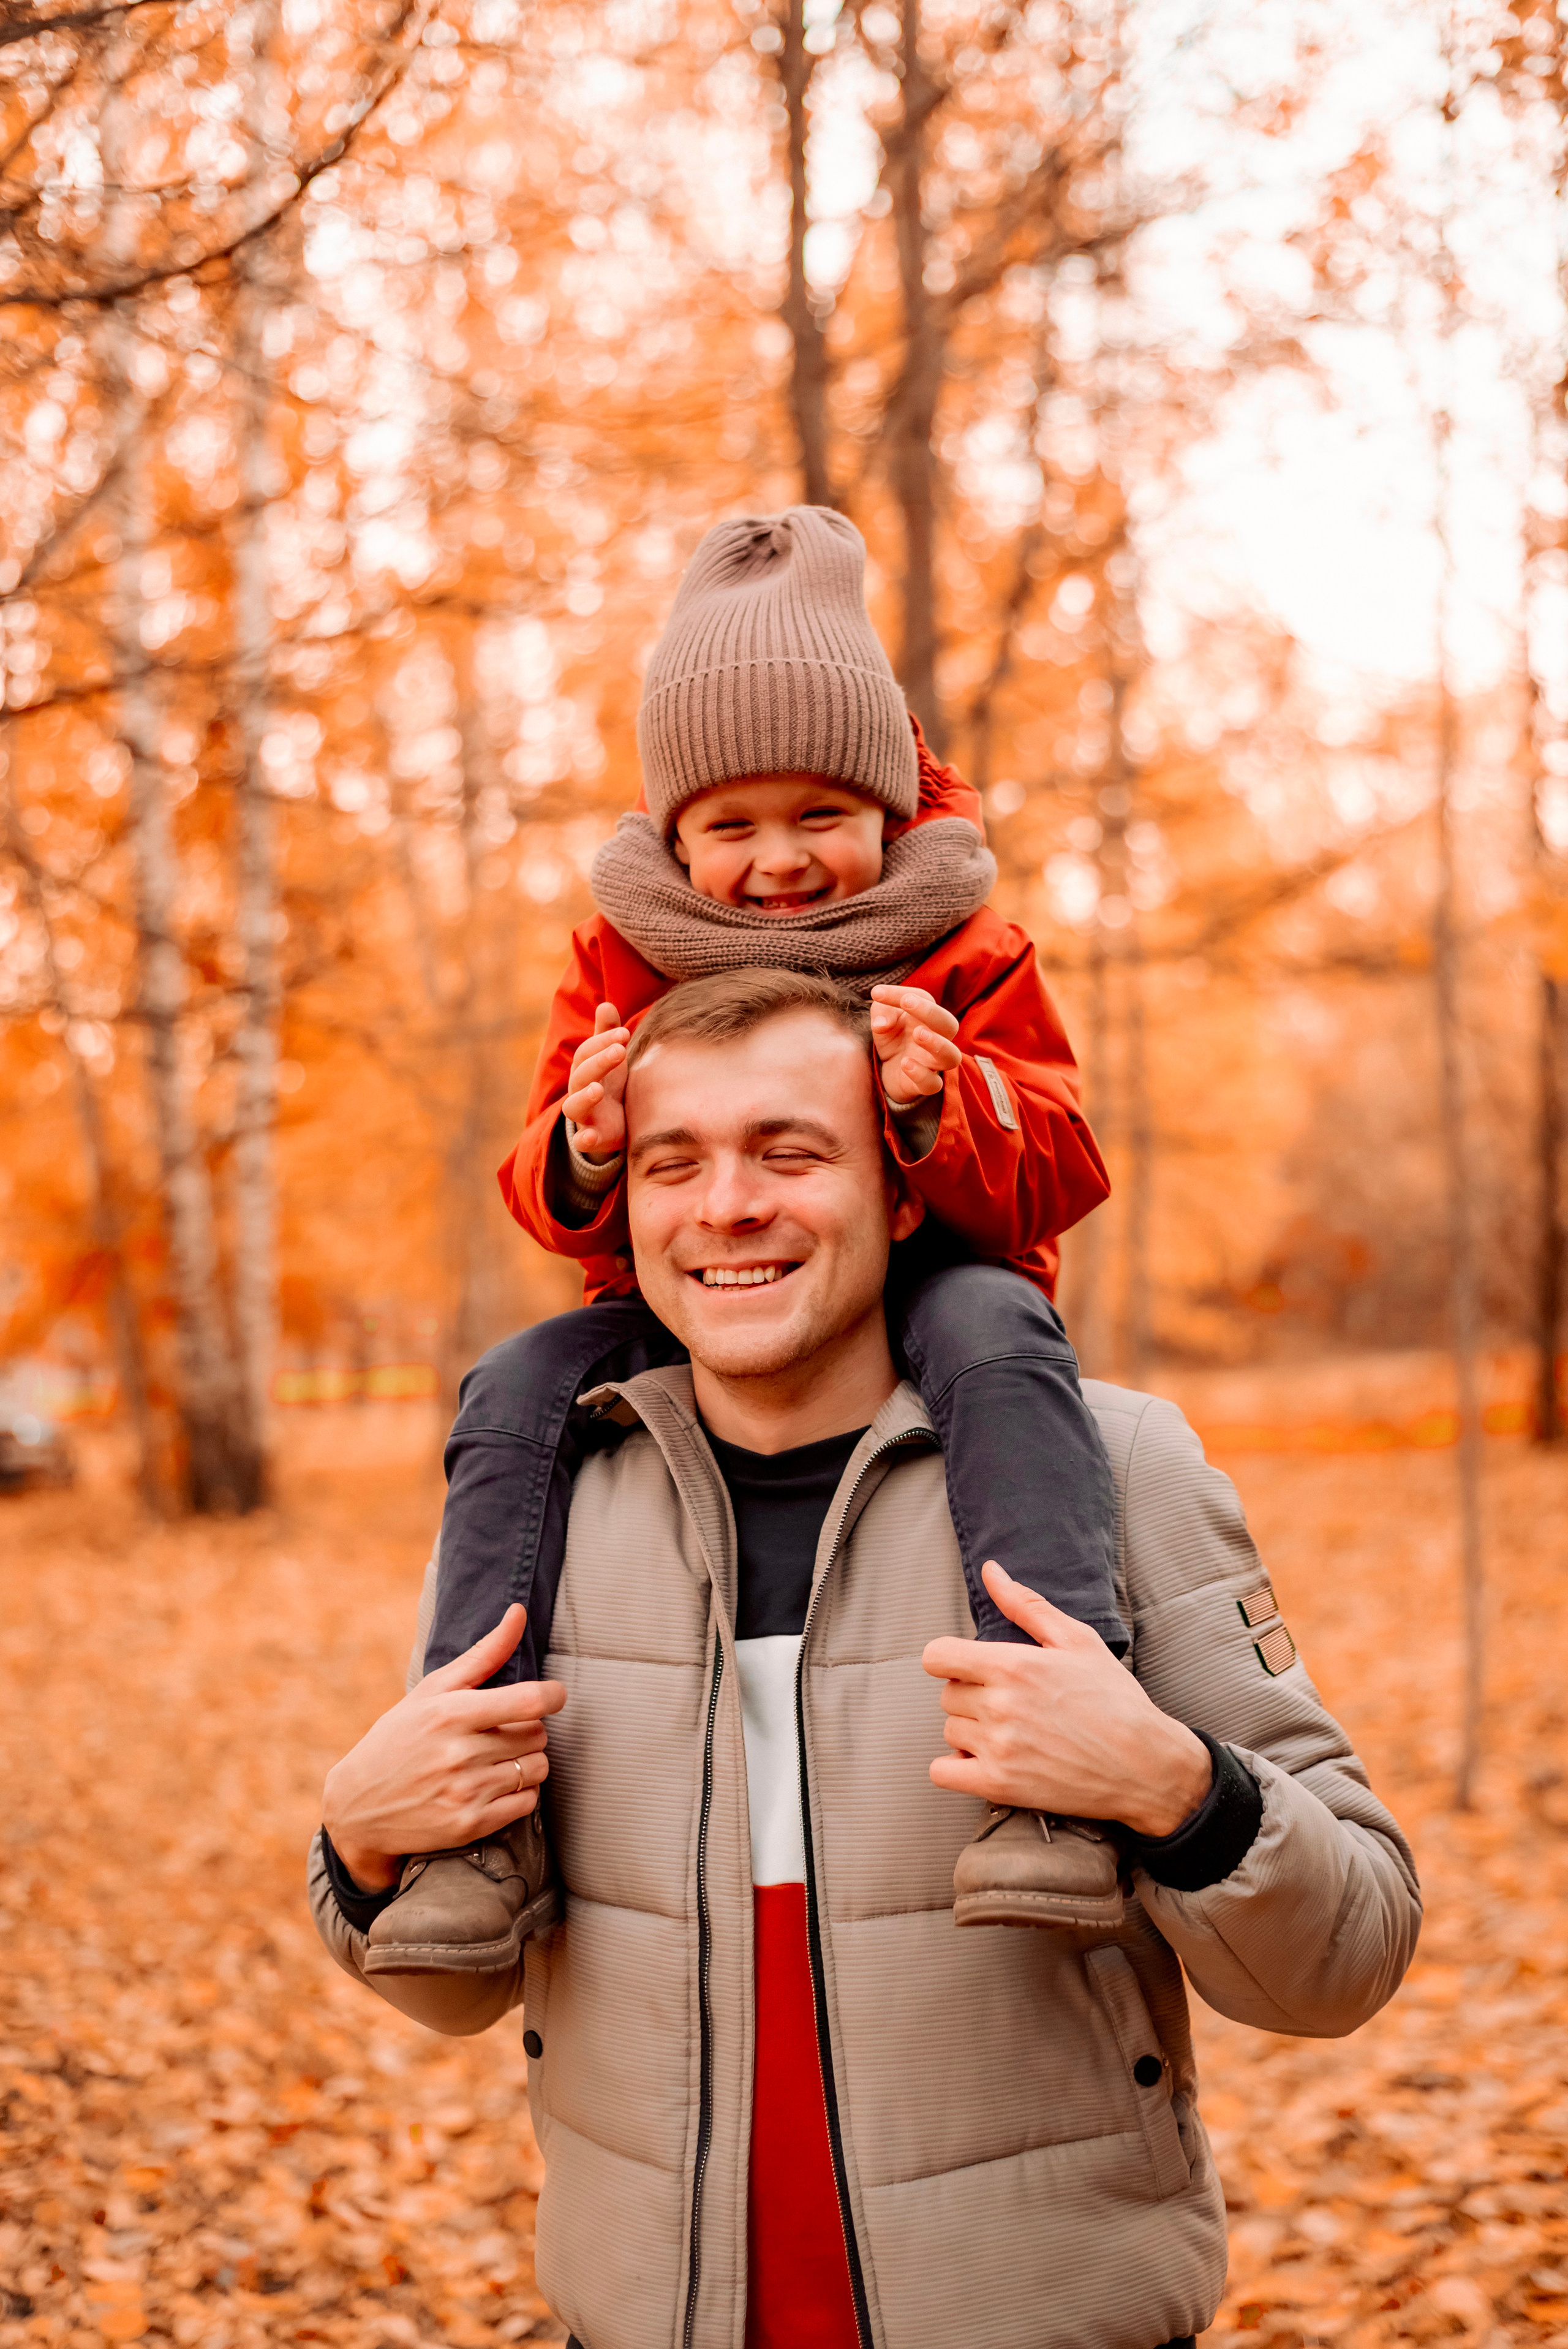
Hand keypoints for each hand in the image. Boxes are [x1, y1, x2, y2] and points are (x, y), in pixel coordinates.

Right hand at [322, 1605, 566, 1892]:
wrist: (357, 1806)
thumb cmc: (399, 1737)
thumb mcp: (433, 1690)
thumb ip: (484, 1653)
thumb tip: (519, 1612)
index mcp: (451, 1713)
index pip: (529, 1702)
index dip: (552, 1696)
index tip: (552, 1696)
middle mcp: (459, 1753)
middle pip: (538, 1735)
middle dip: (529, 1730)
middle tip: (503, 1732)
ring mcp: (464, 1792)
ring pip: (538, 1769)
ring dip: (528, 1761)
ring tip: (498, 1759)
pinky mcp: (469, 1825)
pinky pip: (527, 1803)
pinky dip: (520, 1793)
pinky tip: (495, 1785)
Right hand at [562, 1002, 629, 1161]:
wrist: (611, 1124)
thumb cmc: (610, 1085)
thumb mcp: (610, 1059)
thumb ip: (607, 1034)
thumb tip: (606, 1005)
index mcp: (585, 1069)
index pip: (587, 1052)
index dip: (603, 1041)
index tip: (624, 1033)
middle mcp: (580, 1090)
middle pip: (582, 1075)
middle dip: (599, 1062)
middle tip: (620, 1050)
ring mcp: (584, 1115)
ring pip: (574, 1106)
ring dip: (584, 1097)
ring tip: (598, 1090)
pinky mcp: (591, 1138)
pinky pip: (582, 1141)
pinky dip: (584, 1140)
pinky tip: (590, 1137)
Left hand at [869, 984, 960, 1106]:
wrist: (888, 1069)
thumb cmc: (892, 1036)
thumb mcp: (882, 1018)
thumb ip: (881, 1012)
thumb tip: (882, 1024)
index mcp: (928, 1017)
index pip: (924, 999)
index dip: (900, 993)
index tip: (876, 993)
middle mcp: (937, 1039)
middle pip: (950, 1025)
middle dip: (931, 1012)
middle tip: (907, 1003)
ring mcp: (933, 1063)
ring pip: (951, 1056)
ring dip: (938, 1044)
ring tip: (917, 1034)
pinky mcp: (924, 1085)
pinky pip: (932, 1084)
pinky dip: (921, 1075)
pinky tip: (905, 1063)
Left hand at [921, 1563, 1212, 1838]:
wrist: (1145, 1765)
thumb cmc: (1115, 1700)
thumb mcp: (1077, 1640)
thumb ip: (1026, 1604)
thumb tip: (991, 1571)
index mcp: (1013, 1665)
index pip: (937, 1656)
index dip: (950, 1660)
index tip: (971, 1668)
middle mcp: (999, 1705)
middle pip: (948, 1695)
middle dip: (972, 1695)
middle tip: (1010, 1703)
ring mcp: (998, 1747)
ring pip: (950, 1731)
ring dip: (971, 1731)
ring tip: (1010, 1731)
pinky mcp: (1000, 1785)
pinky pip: (943, 1772)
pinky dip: (957, 1766)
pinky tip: (986, 1759)